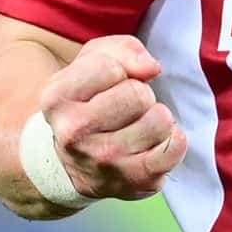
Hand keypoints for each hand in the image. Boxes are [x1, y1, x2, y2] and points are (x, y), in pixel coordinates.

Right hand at [39, 34, 187, 200]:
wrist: (70, 164)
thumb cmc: (88, 102)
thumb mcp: (93, 62)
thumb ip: (123, 50)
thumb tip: (151, 68)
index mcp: (57, 98)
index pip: (109, 67)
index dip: (119, 70)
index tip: (110, 83)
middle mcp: (74, 133)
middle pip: (138, 94)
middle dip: (139, 94)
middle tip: (125, 107)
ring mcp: (103, 161)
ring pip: (160, 120)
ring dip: (156, 117)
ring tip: (138, 125)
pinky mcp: (133, 181)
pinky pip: (174, 148)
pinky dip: (174, 139)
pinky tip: (154, 141)